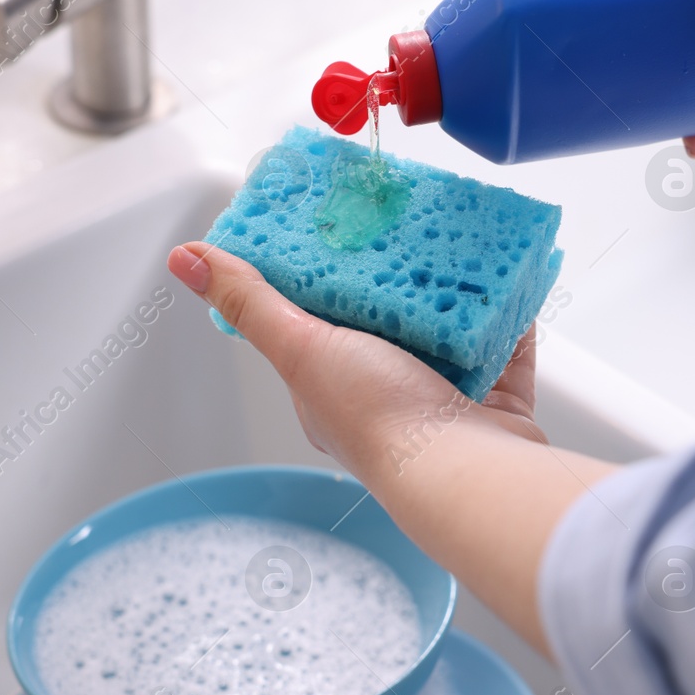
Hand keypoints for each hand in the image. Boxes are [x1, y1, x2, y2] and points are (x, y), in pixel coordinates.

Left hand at [166, 242, 544, 480]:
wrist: (467, 470)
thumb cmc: (380, 420)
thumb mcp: (300, 346)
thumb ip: (250, 300)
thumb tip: (186, 258)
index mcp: (330, 393)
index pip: (316, 325)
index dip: (321, 277)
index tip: (335, 228)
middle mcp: (385, 399)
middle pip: (387, 324)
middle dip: (397, 278)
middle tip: (401, 223)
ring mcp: (443, 403)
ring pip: (449, 333)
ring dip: (454, 291)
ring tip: (454, 242)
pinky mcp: (497, 404)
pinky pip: (505, 347)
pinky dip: (508, 314)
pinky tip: (507, 277)